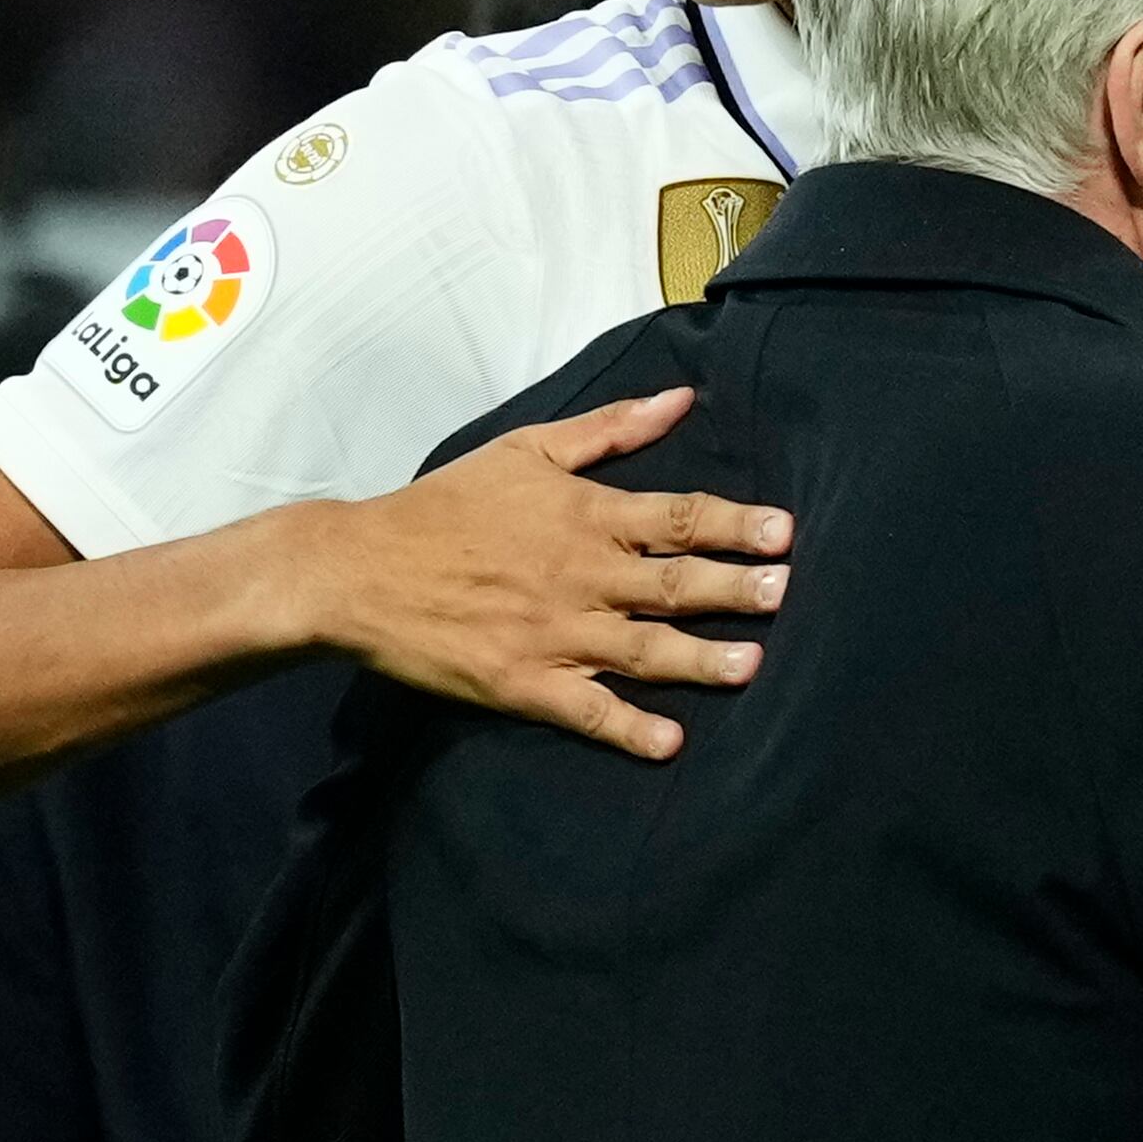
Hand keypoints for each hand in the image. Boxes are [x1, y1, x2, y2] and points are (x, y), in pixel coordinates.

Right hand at [297, 388, 792, 758]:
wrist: (356, 570)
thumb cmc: (444, 507)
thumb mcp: (526, 451)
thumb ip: (610, 429)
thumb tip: (681, 399)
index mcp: (583, 516)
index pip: (676, 518)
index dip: (734, 525)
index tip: (784, 532)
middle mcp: (578, 574)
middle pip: (673, 583)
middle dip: (735, 589)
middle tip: (786, 593)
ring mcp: (553, 632)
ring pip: (643, 648)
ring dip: (701, 659)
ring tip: (753, 665)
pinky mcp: (523, 682)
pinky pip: (587, 710)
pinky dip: (628, 728)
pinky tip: (670, 742)